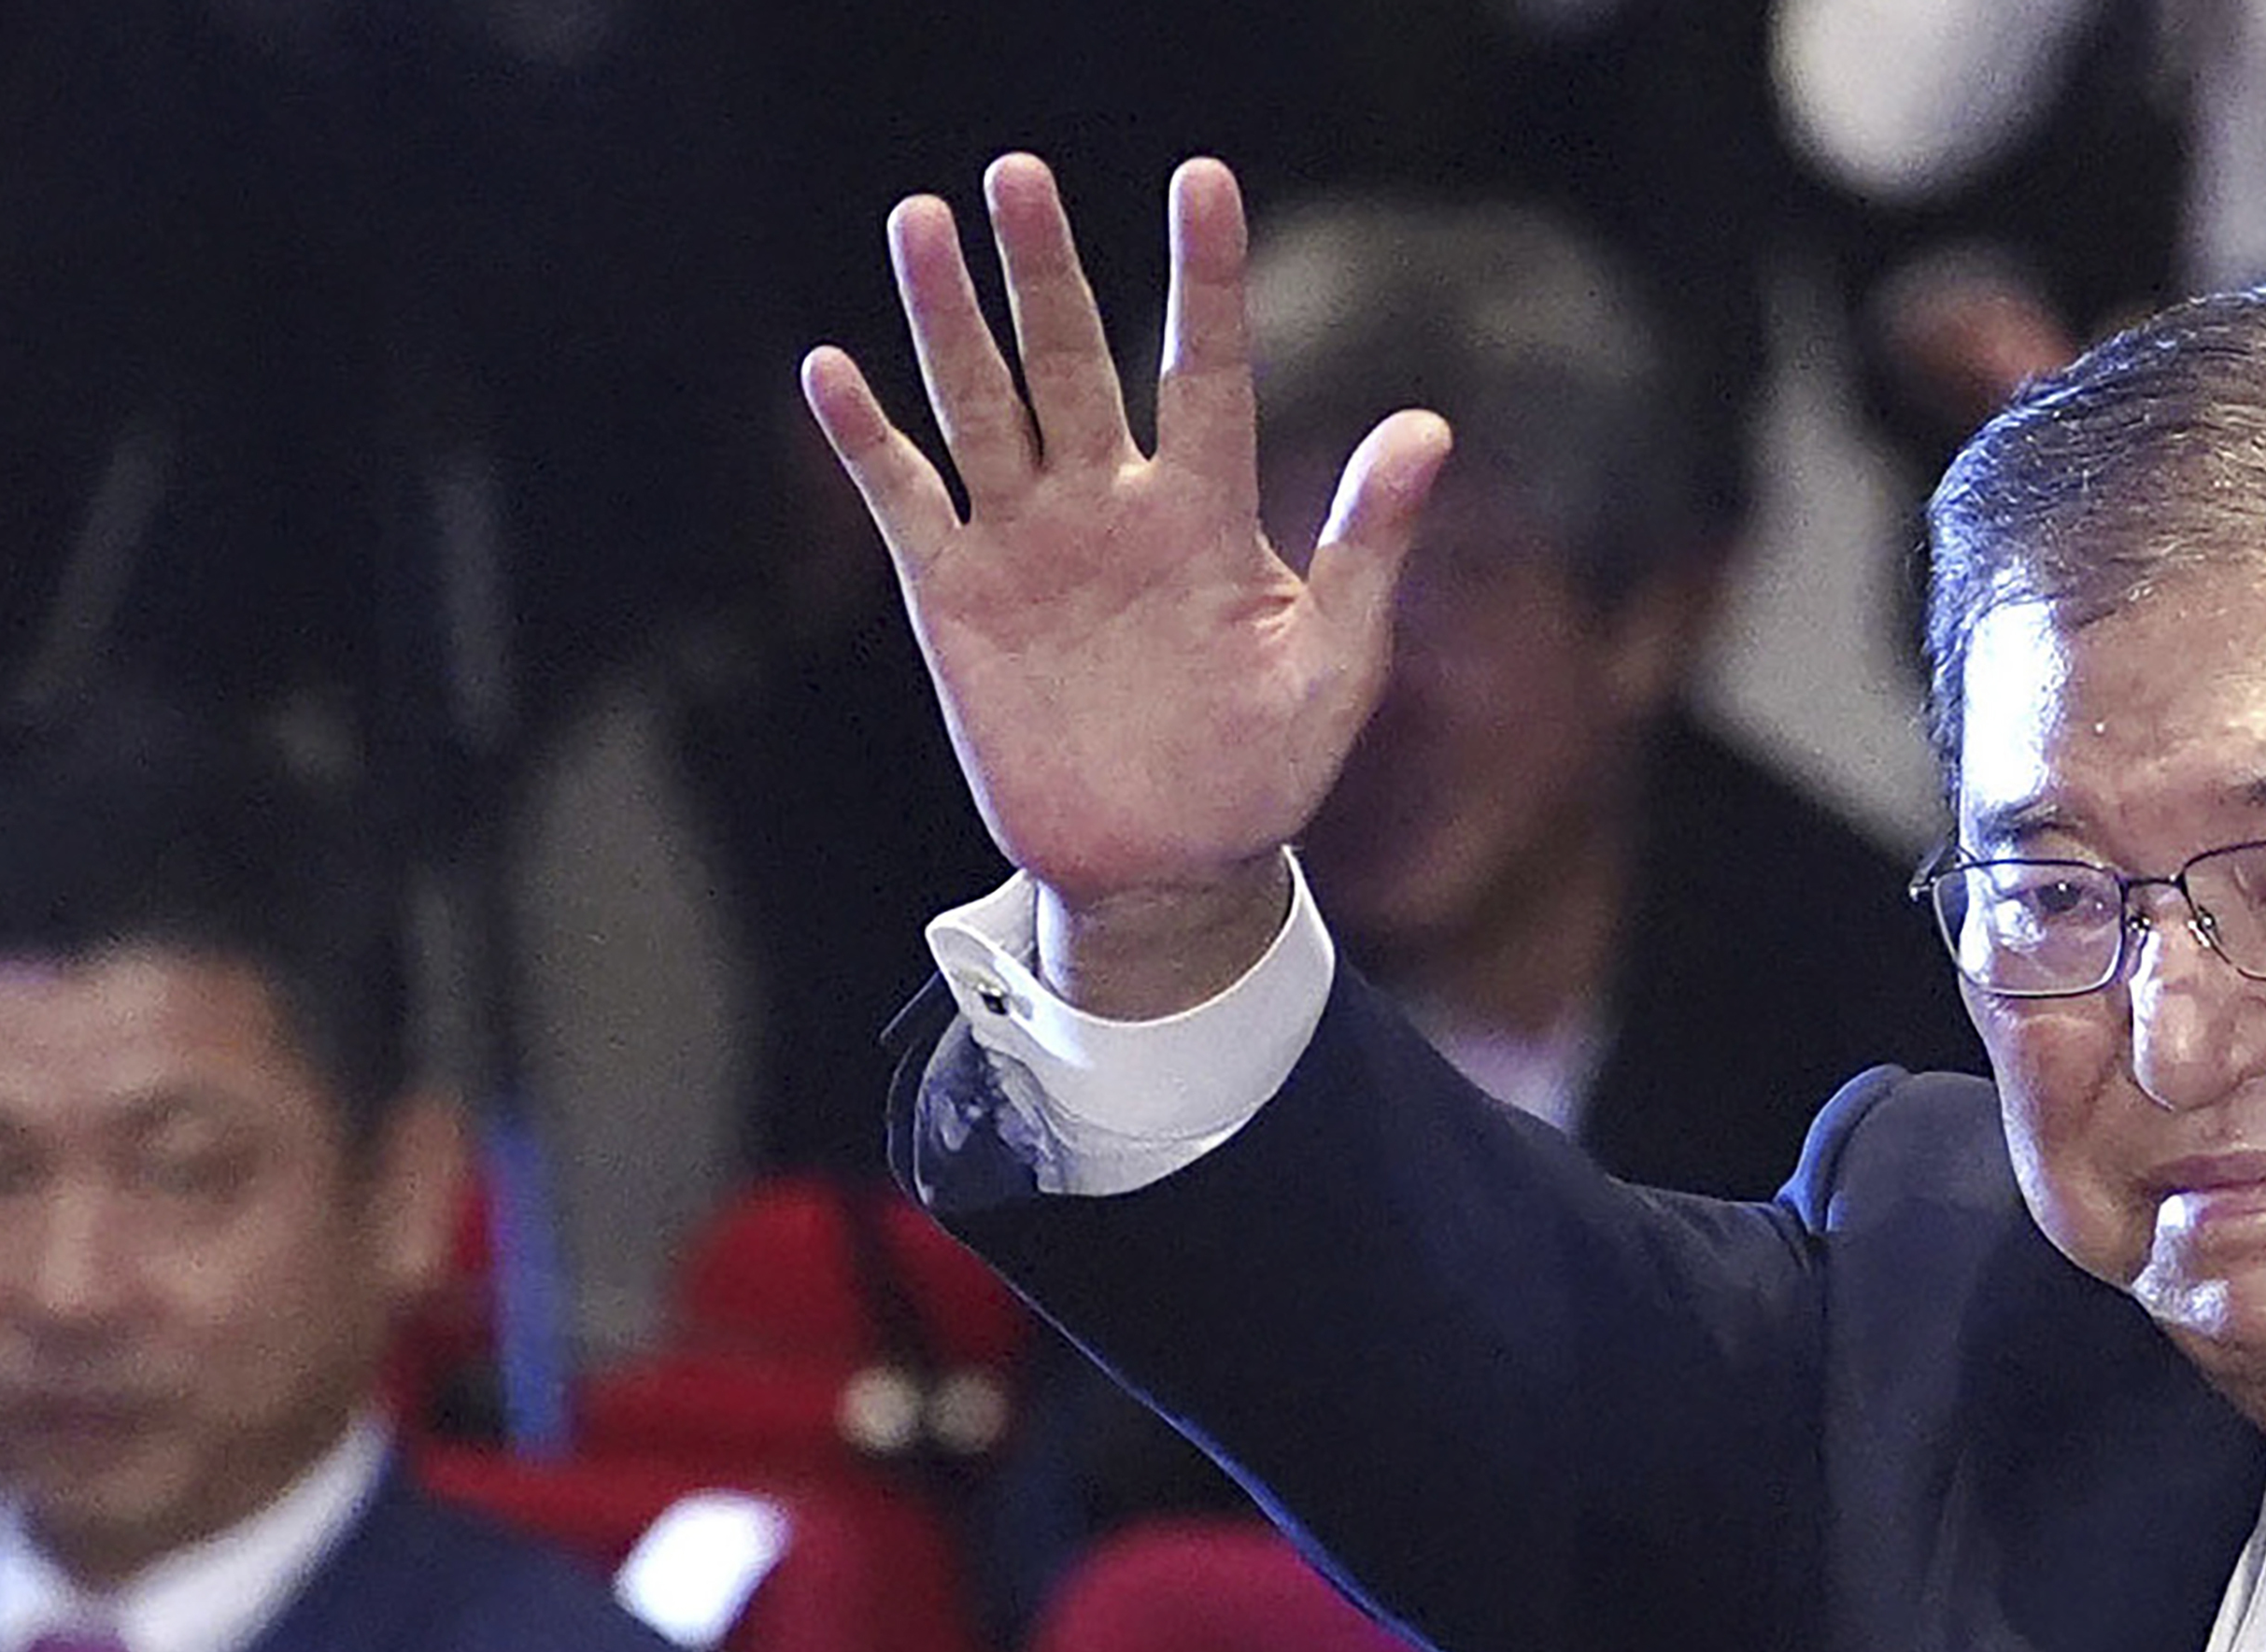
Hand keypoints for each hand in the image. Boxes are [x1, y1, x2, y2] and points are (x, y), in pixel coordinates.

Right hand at [799, 153, 1451, 1016]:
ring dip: (949, 319)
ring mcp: (1029, 543)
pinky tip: (833, 370)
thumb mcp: (1335, 663)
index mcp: (1207, 513)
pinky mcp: (959, 596)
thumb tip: (1432, 427)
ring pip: (981, 406)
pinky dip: (869, 441)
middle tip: (1019, 173)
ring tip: (921, 219)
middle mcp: (1110, 505)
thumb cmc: (1266, 767)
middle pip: (1071, 361)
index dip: (1205, 279)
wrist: (1169, 865)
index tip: (1202, 181)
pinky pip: (908, 501)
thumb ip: (1371, 547)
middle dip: (1044, 270)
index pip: (1206, 371)